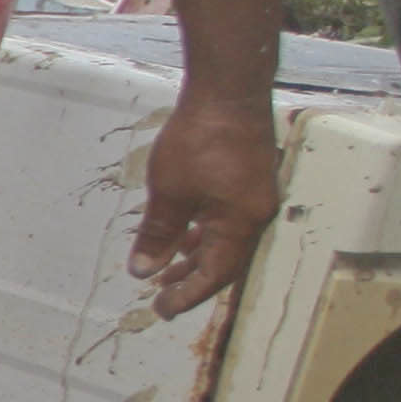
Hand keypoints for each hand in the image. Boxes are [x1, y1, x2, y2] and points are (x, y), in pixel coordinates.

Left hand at [132, 83, 281, 318]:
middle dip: (192, 281)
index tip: (161, 310)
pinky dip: (202, 232)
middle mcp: (255, 214)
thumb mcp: (169, 193)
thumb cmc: (200, 140)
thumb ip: (157, 234)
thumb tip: (144, 270)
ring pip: (223, 240)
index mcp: (242, 223)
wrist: (228, 91)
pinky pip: (225, 219)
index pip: (216, 275)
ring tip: (166, 269)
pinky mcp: (247, 179)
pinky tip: (182, 233)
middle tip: (161, 297)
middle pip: (224, 262)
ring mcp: (254, 196)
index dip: (188, 295)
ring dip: (195, 256)